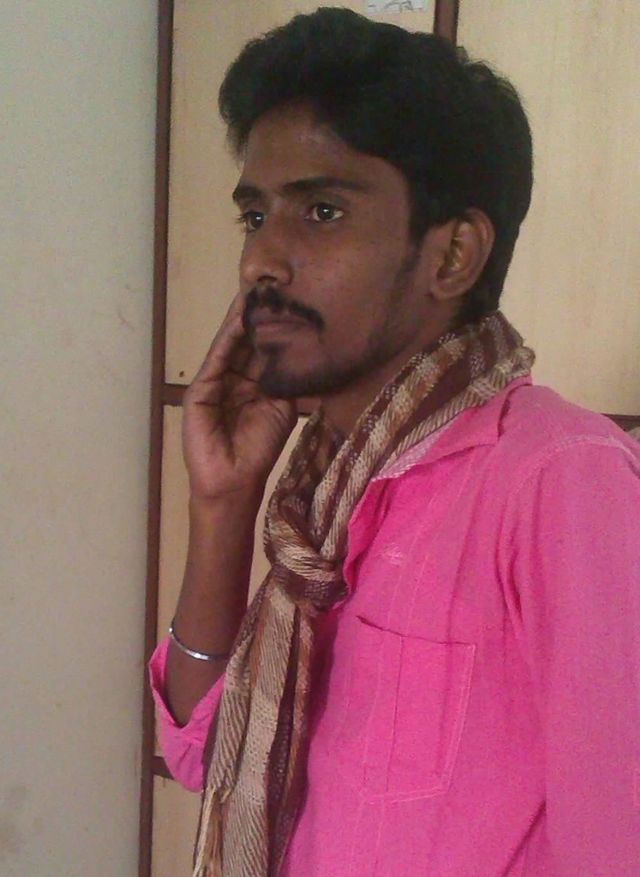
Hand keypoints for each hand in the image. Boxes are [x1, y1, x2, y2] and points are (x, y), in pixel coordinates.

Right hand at [182, 292, 297, 501]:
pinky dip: (229, 335)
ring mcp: (215, 380)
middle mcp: (234, 376)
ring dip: (243, 316)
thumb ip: (287, 381)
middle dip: (260, 313)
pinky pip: (218, 356)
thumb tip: (305, 351)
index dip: (276, 324)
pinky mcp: (201, 388)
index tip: (292, 298)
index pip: (265, 347)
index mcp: (254, 383)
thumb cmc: (258, 449)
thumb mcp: (282, 408)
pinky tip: (240, 315)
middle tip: (275, 282)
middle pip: (248, 339)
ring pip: (231, 342)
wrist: (234, 480)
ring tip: (257, 289)